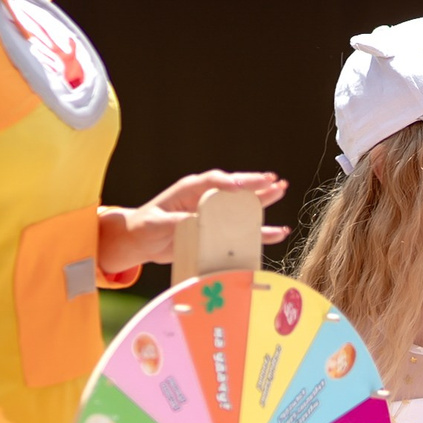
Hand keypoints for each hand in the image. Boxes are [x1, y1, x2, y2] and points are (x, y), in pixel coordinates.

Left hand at [97, 170, 291, 274]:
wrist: (141, 241)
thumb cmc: (145, 227)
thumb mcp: (156, 224)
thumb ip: (175, 221)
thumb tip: (195, 221)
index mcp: (190, 190)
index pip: (213, 181)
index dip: (228, 182)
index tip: (240, 186)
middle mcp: (206, 199)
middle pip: (235, 188)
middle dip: (255, 184)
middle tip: (275, 180)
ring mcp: (214, 215)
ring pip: (243, 205)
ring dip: (263, 199)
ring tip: (281, 190)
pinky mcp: (217, 232)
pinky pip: (243, 231)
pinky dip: (260, 231)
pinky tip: (278, 231)